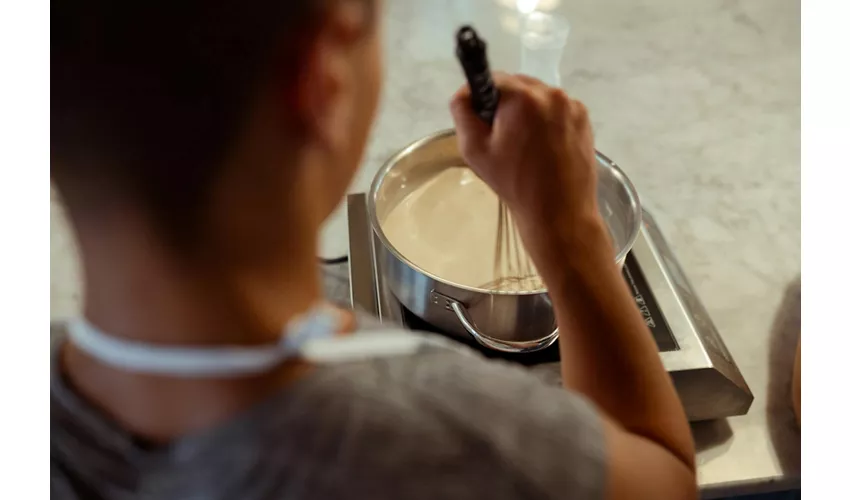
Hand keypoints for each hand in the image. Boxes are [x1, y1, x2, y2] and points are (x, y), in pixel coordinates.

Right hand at [449, 73, 610, 273]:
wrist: (559, 212)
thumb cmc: (514, 183)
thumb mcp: (475, 150)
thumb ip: (463, 112)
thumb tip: (464, 93)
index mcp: (523, 98)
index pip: (493, 79)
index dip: (483, 99)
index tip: (484, 123)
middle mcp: (552, 93)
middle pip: (518, 85)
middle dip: (507, 105)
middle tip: (503, 138)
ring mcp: (572, 105)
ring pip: (538, 97)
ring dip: (528, 112)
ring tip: (526, 146)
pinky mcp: (584, 119)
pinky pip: (557, 109)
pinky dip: (547, 121)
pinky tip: (544, 147)